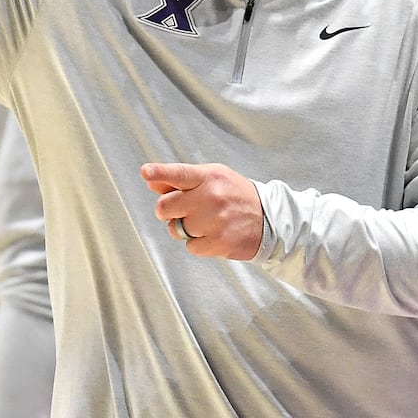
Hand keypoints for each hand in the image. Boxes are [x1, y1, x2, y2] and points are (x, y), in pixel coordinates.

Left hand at [141, 162, 263, 258]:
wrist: (271, 220)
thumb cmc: (236, 196)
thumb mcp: (213, 179)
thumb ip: (181, 180)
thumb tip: (151, 181)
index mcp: (210, 176)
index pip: (179, 173)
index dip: (160, 173)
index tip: (146, 172)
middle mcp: (212, 196)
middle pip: (165, 207)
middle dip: (168, 211)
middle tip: (183, 210)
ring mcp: (215, 220)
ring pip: (175, 229)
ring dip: (185, 228)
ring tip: (206, 222)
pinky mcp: (218, 242)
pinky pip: (190, 246)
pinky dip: (198, 243)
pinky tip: (214, 234)